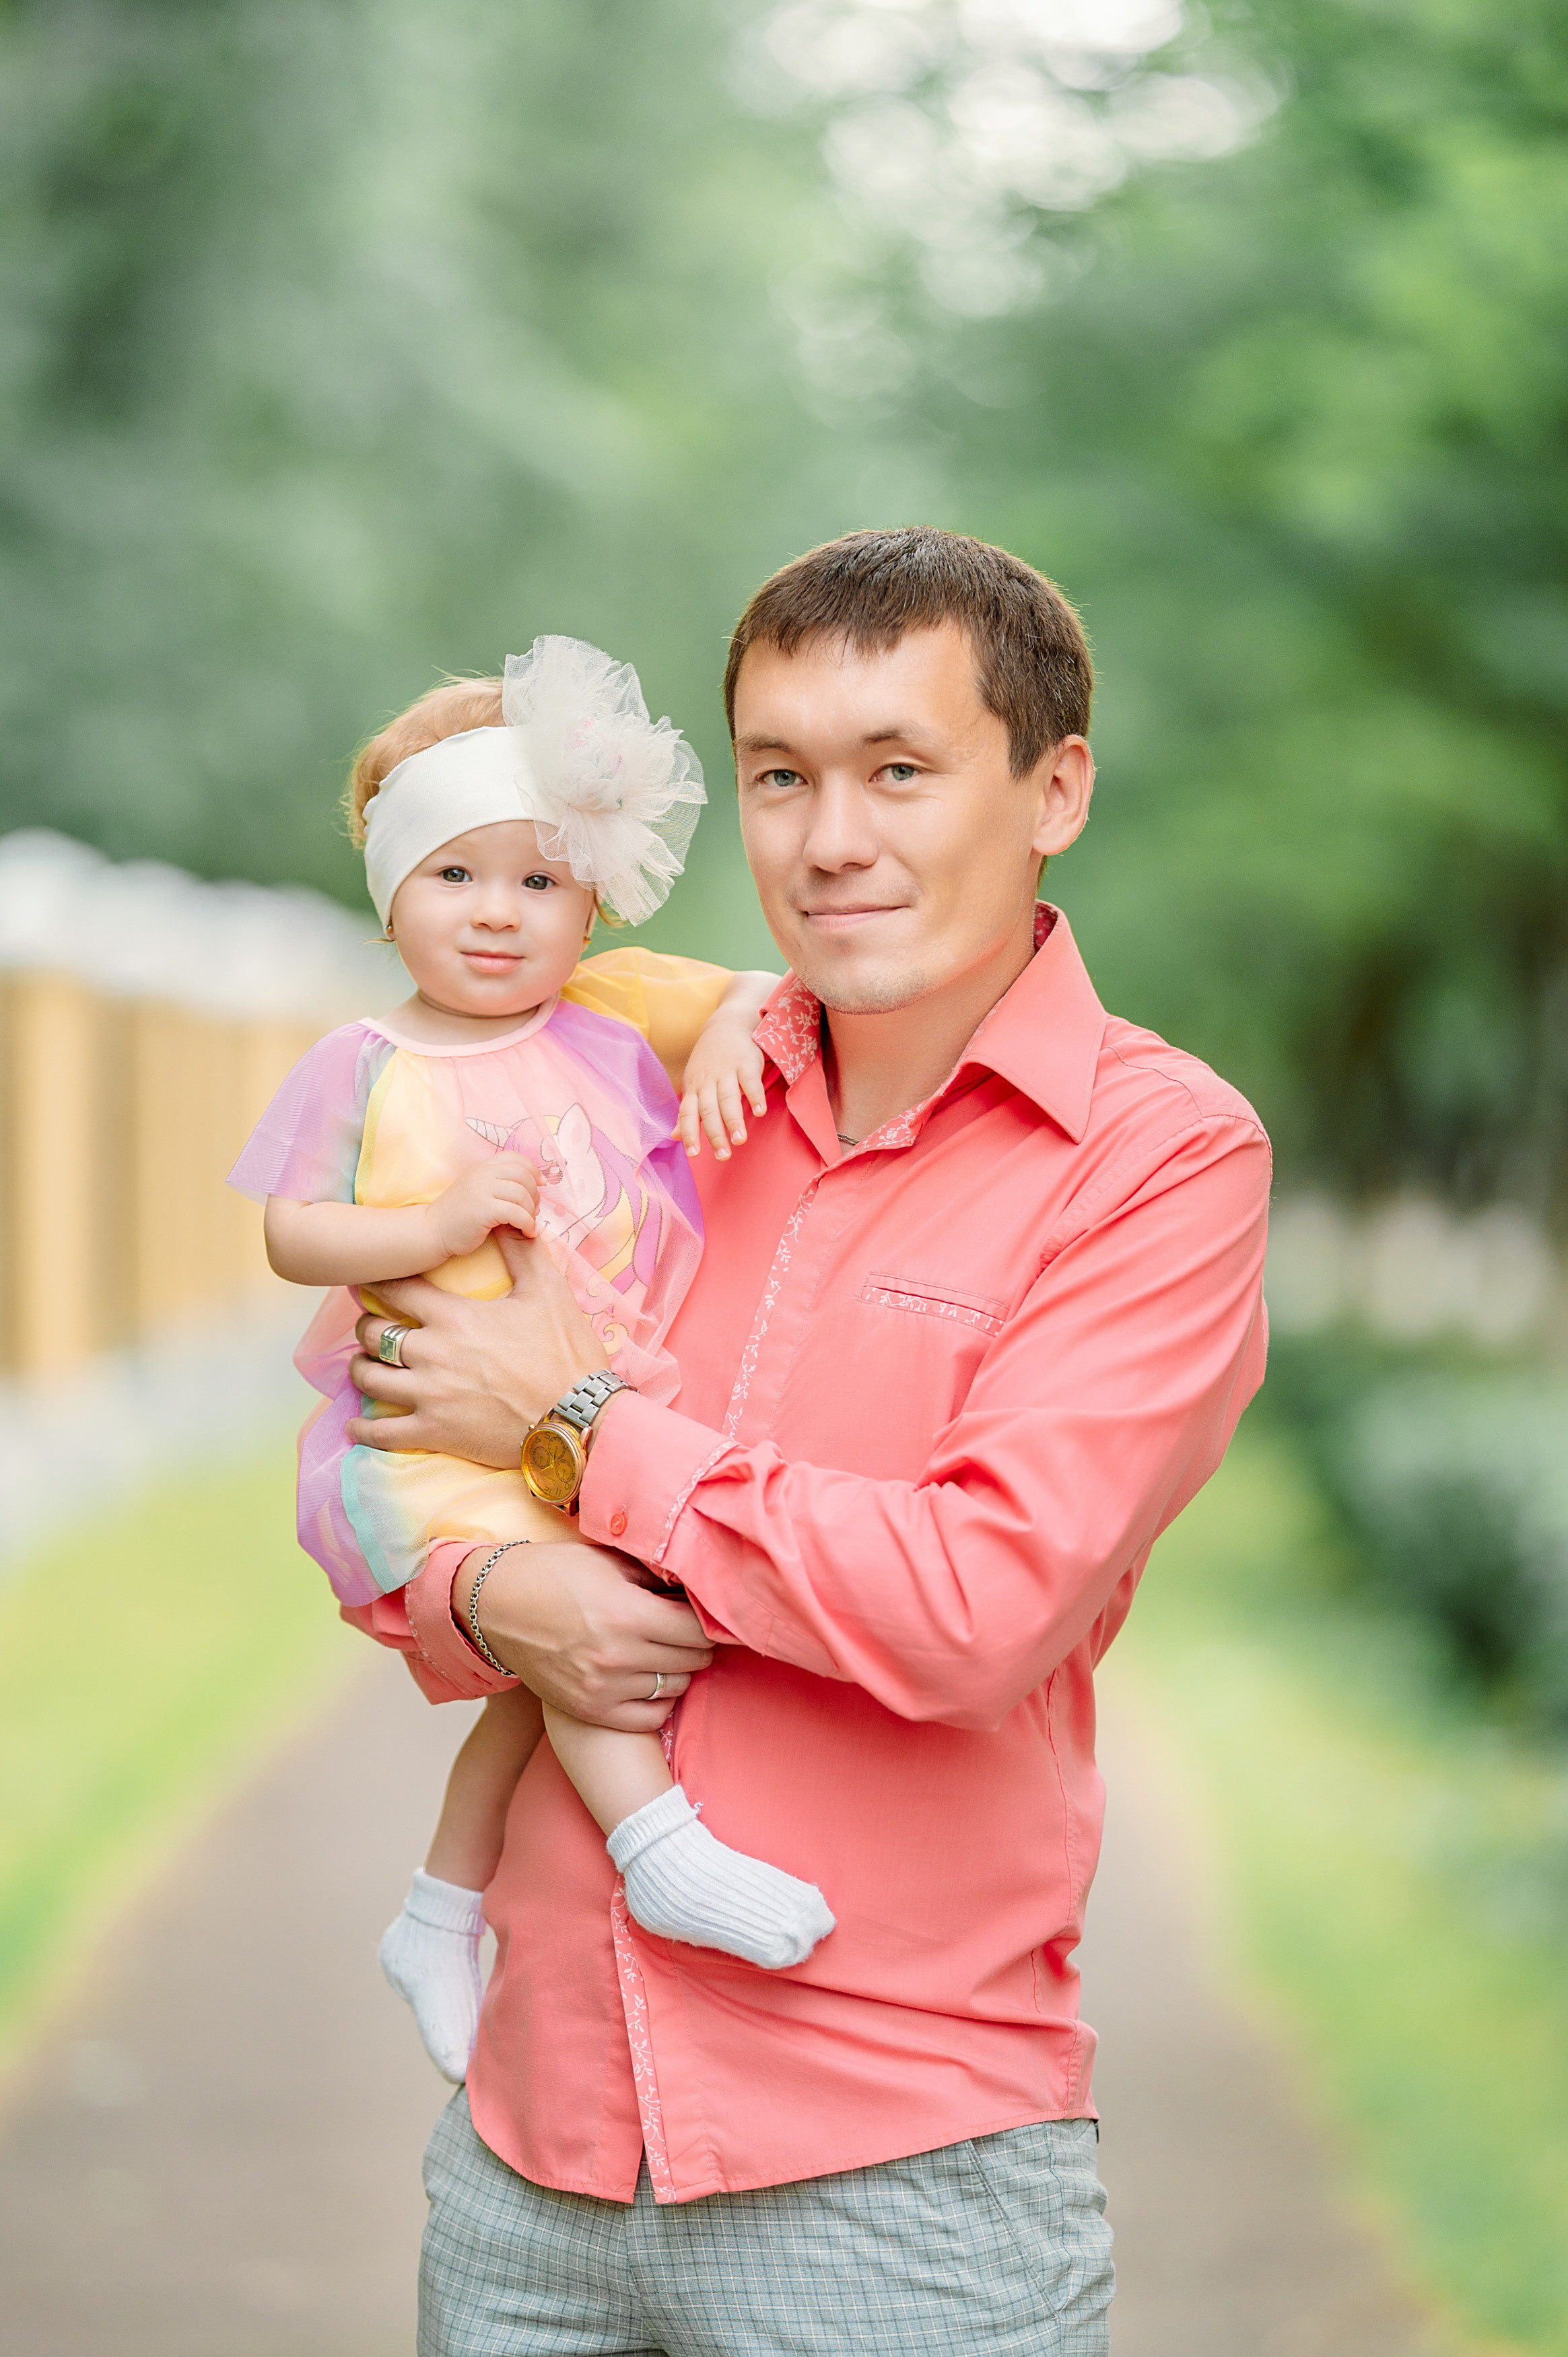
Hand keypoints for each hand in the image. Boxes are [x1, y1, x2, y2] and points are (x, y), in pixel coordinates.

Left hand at [347, 1229, 607, 1463]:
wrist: (578, 1418)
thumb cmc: (566, 1355)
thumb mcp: (549, 1293)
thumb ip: (523, 1254)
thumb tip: (509, 1221)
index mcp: (455, 1317)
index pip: (397, 1290)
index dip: (376, 1283)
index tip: (368, 1283)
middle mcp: (432, 1353)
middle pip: (373, 1334)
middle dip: (366, 1327)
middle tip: (370, 1328)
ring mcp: (429, 1395)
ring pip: (369, 1378)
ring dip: (360, 1369)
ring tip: (363, 1366)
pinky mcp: (434, 1432)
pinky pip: (382, 1432)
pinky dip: (363, 1428)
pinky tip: (356, 1426)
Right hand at [428, 1155, 539, 1258]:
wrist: (432, 1231)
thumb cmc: (458, 1215)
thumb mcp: (476, 1189)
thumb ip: (496, 1183)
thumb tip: (532, 1186)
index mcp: (481, 1168)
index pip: (514, 1158)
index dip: (532, 1169)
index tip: (540, 1184)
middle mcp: (482, 1175)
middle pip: (522, 1174)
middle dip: (534, 1193)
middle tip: (534, 1209)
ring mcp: (482, 1190)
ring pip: (522, 1194)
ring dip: (532, 1210)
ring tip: (530, 1222)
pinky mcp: (484, 1210)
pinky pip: (516, 1213)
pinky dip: (527, 1223)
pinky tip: (528, 1232)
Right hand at [458, 1539, 713, 1728]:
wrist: (494, 1605)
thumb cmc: (553, 1573)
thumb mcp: (607, 1561)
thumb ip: (655, 1577)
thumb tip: (697, 1587)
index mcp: (627, 1613)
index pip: (698, 1628)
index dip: (709, 1619)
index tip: (707, 1612)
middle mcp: (617, 1655)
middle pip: (693, 1659)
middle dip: (698, 1642)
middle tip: (689, 1629)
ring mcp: (601, 1688)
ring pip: (675, 1687)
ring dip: (679, 1669)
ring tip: (667, 1650)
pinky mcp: (588, 1710)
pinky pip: (649, 1717)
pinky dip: (658, 1700)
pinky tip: (650, 1679)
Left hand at [678, 1016, 768, 1160]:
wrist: (726, 1025)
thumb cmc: (709, 1061)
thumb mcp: (694, 1084)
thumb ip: (687, 1112)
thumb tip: (673, 1137)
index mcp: (694, 1088)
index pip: (688, 1113)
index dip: (689, 1133)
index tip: (693, 1154)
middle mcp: (707, 1081)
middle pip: (709, 1110)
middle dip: (715, 1134)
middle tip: (722, 1156)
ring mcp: (726, 1071)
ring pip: (728, 1098)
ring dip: (734, 1120)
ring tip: (739, 1141)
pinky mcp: (745, 1062)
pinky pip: (750, 1081)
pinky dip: (755, 1096)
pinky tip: (759, 1112)